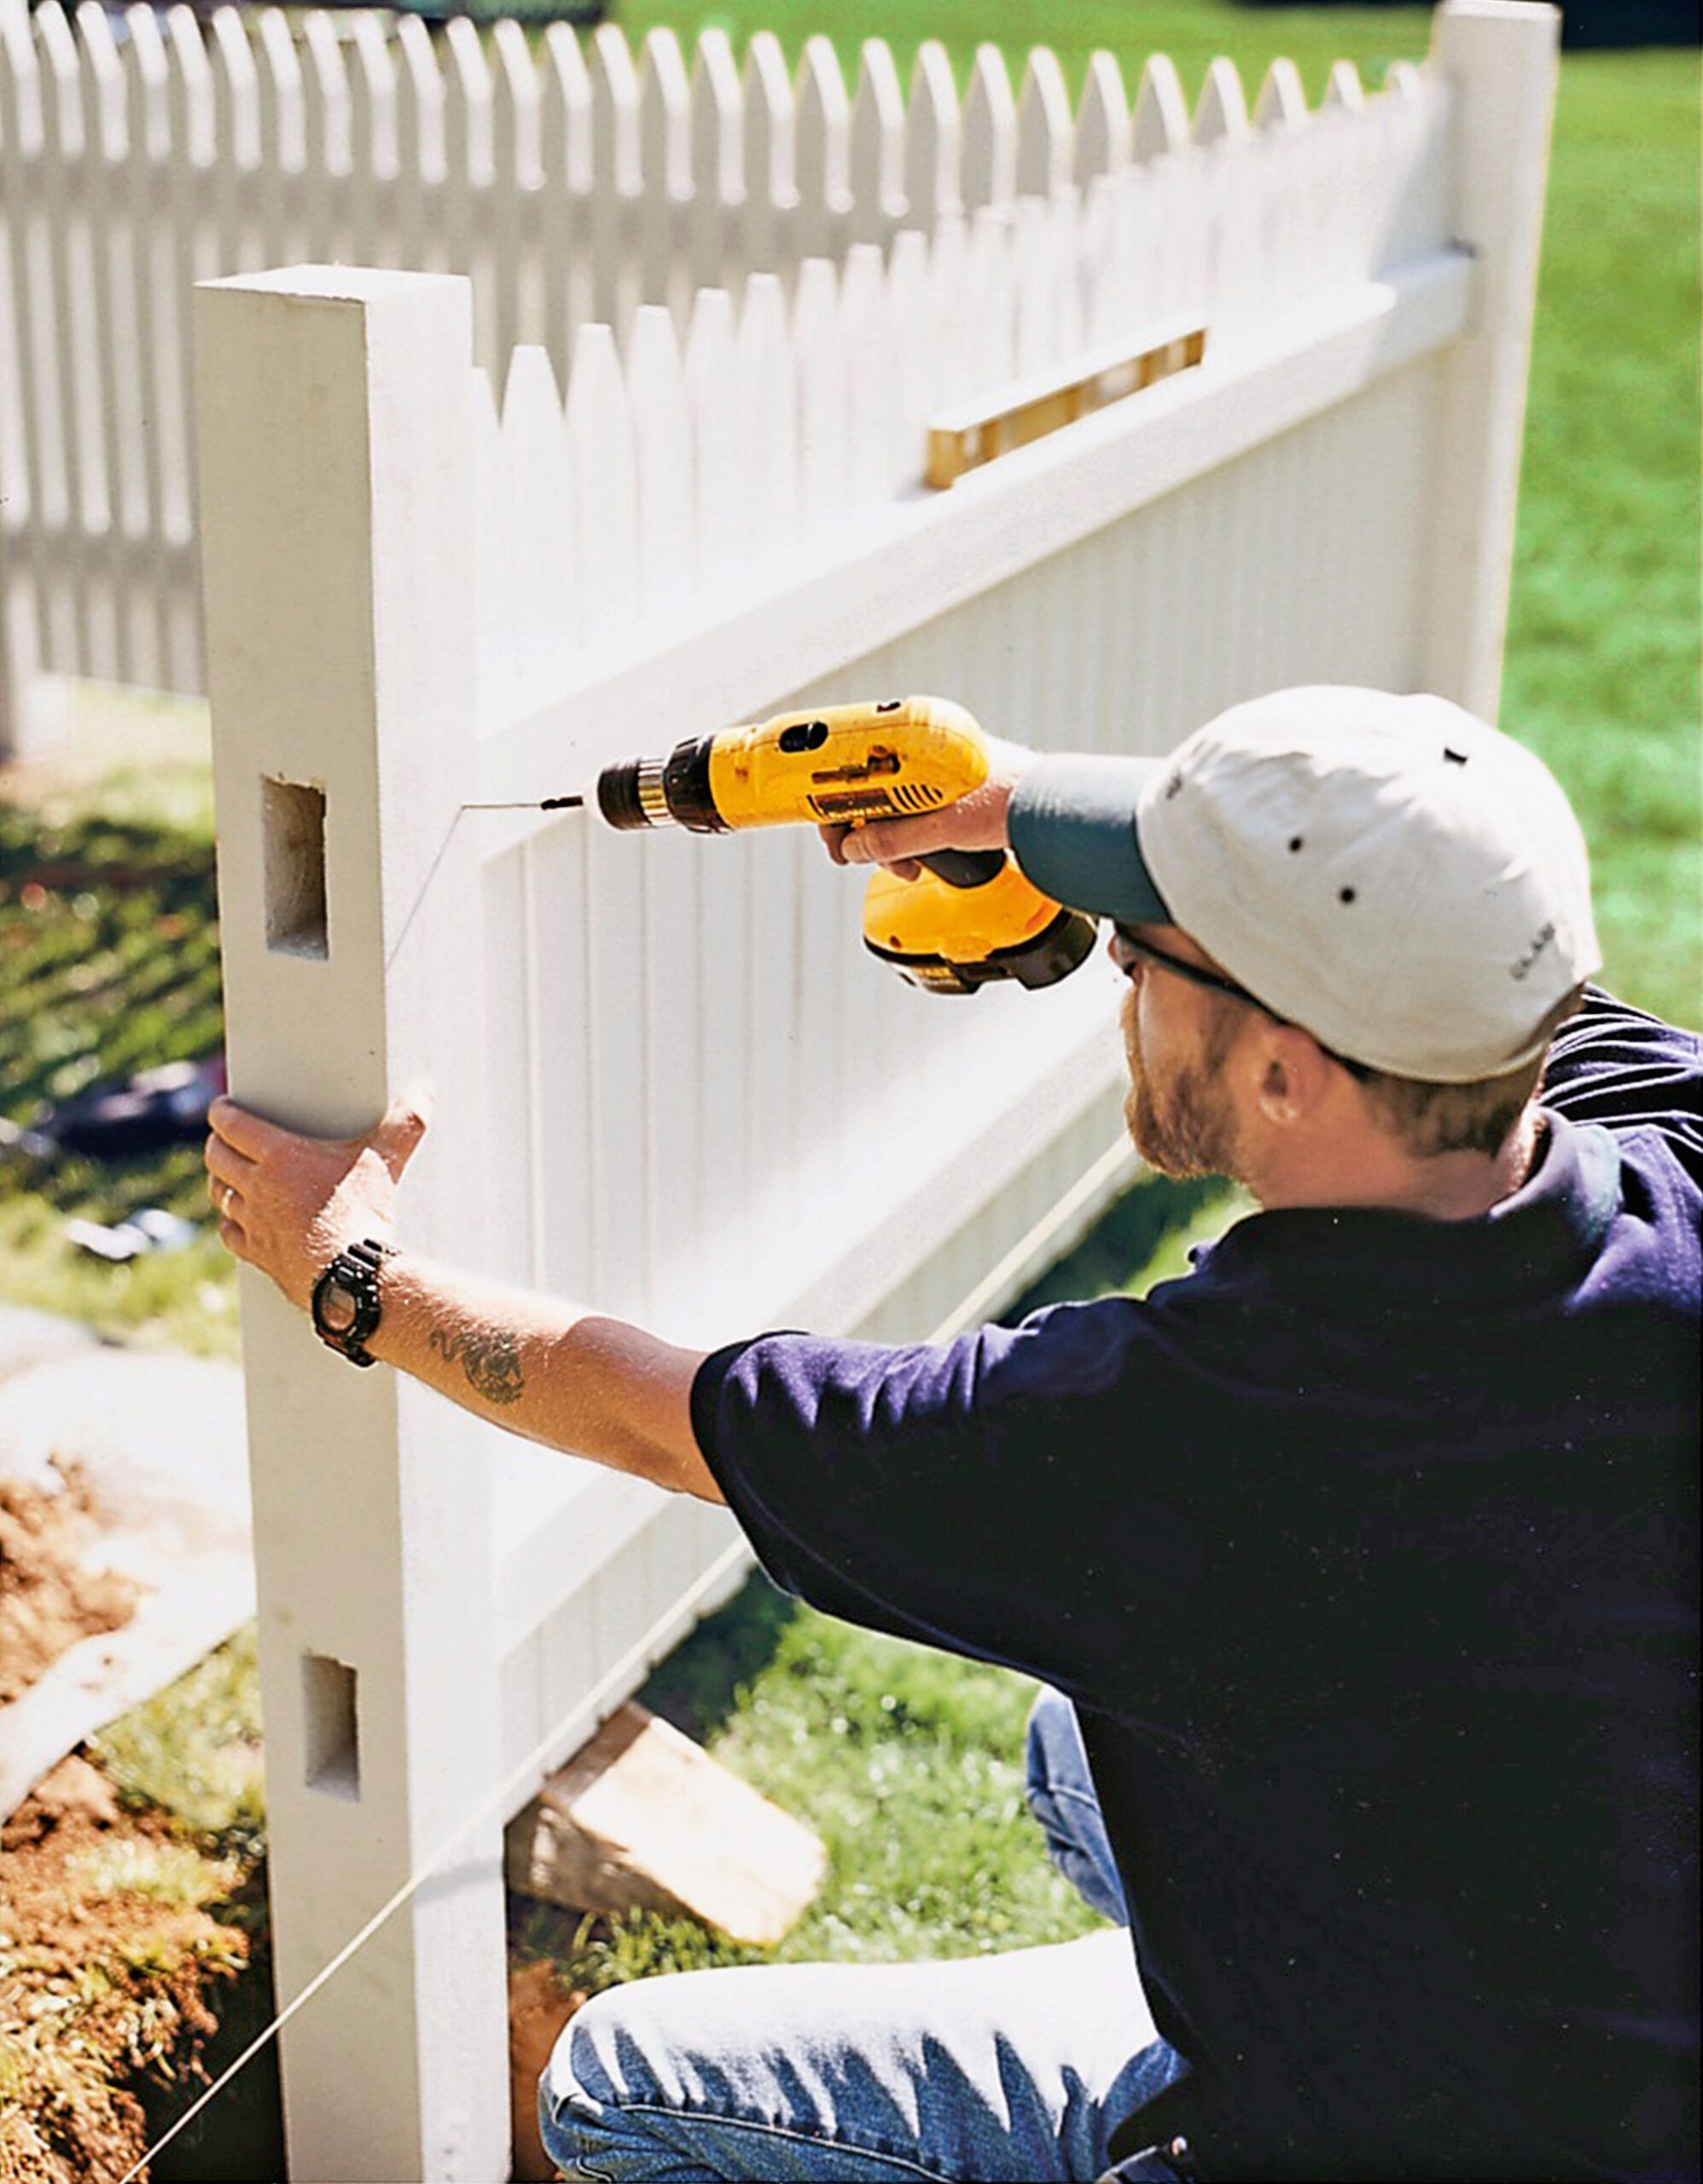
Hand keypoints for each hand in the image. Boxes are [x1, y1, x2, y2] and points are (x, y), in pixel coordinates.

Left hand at [204, 1089, 431, 1310]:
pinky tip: (238, 1221)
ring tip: (227, 1175)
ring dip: (220, 1181)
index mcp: (279, 1155)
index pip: (232, 1124)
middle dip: (217, 1143)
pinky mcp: (258, 1253)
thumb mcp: (387, 1160)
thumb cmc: (364, 1214)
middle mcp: (257, 1186)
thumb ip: (405, 1121)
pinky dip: (230, 1223)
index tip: (221, 1108)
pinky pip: (229, 1233)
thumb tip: (425, 1089)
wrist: (350, 1275)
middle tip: (224, 1138)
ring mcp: (253, 1222)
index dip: (221, 1112)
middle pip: (217, 1156)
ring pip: (219, 1194)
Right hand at [816, 736, 1031, 880]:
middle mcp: (925, 751)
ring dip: (888, 841)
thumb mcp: (941, 828)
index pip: (856, 759)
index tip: (824, 819)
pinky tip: (920, 860)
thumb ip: (893, 838)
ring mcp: (938, 773)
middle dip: (863, 827)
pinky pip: (913, 814)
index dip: (834, 791)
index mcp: (920, 740)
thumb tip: (855, 846)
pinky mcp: (952, 793)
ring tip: (905, 867)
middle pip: (870, 788)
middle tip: (854, 854)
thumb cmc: (1012, 802)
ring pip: (891, 806)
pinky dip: (910, 839)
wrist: (1055, 811)